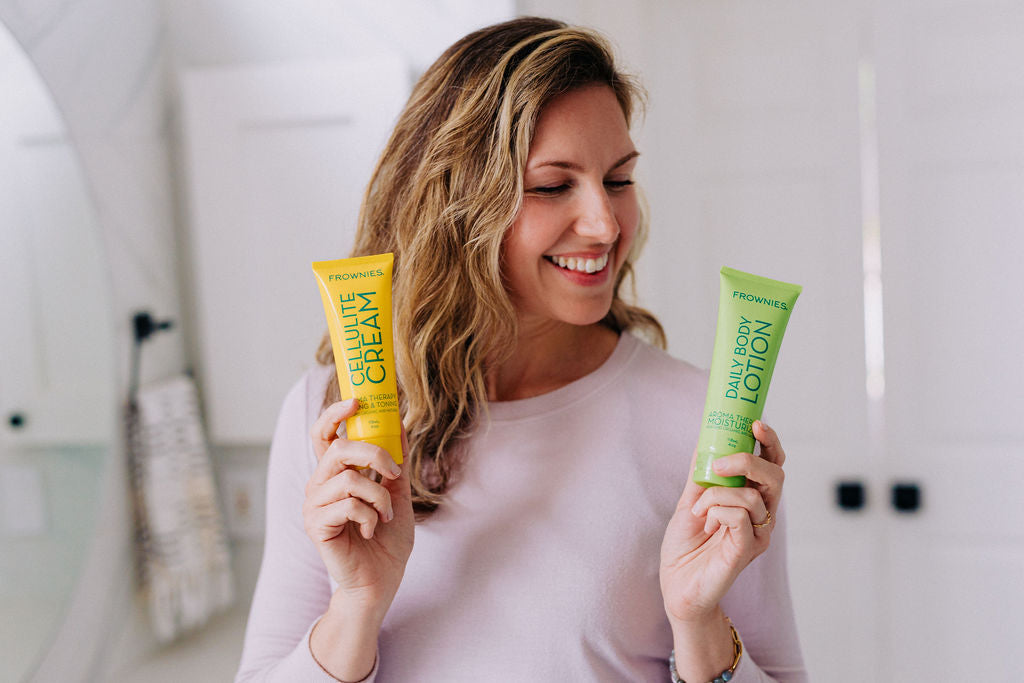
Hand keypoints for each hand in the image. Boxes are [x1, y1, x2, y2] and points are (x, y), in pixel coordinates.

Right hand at [303, 398, 413, 616]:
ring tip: (385, 515)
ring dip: (378, 496)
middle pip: (337, 449)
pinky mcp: (316, 527)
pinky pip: (347, 506)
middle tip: (393, 471)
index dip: (335, 414)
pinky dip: (370, 516)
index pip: (324, 435)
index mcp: (335, 474)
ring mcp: (314, 506)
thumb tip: (398, 424)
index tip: (357, 402)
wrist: (381, 580)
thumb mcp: (397, 493)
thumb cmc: (386, 539)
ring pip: (348, 479)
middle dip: (374, 454)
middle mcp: (319, 485)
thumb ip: (395, 462)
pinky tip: (372, 530)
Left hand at [660, 420, 785, 625]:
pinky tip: (705, 523)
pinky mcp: (747, 549)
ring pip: (754, 495)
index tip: (755, 423)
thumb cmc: (686, 546)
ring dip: (718, 494)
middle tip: (720, 463)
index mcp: (752, 500)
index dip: (770, 442)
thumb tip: (704, 440)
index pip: (773, 465)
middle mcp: (762, 515)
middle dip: (749, 461)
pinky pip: (740, 516)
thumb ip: (701, 473)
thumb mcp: (691, 500)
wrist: (676, 584)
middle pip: (776, 476)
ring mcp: (757, 533)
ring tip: (698, 509)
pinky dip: (716, 510)